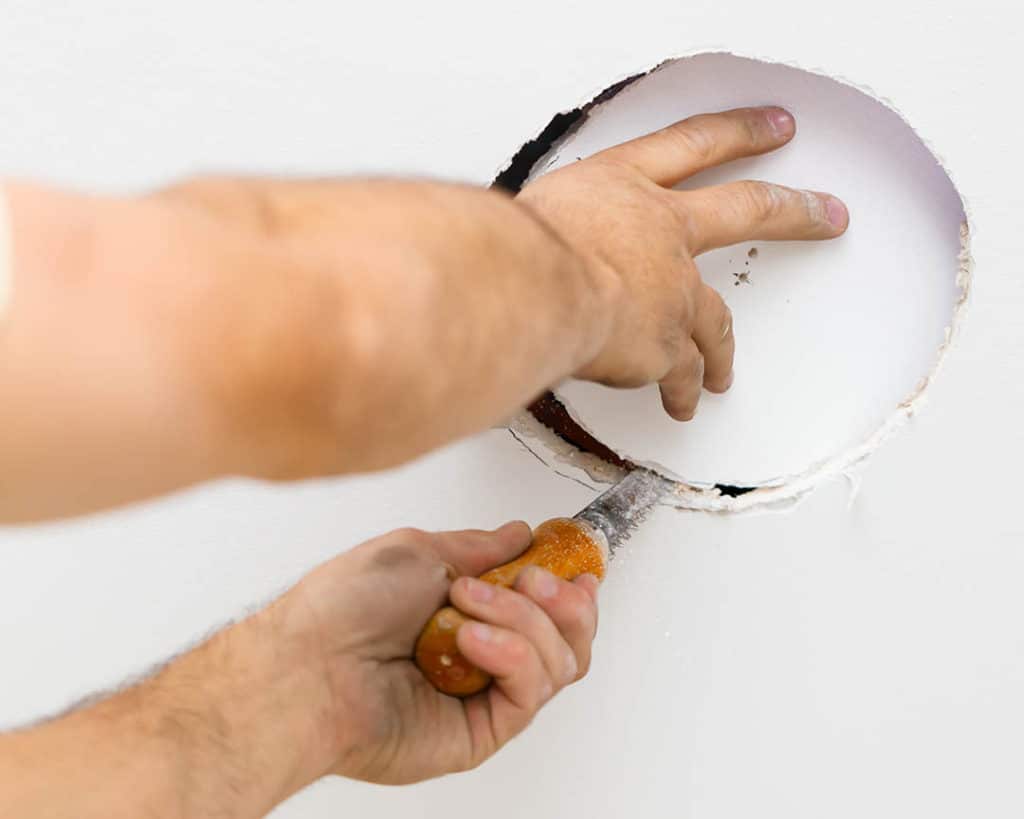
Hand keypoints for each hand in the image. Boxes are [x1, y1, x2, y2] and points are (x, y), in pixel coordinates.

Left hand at [282, 521, 598, 784]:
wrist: (308, 665)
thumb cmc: (343, 608)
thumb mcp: (420, 550)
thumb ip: (482, 546)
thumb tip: (521, 534)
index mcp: (470, 609)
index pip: (547, 604)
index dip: (571, 585)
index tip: (576, 564)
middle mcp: (483, 651)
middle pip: (568, 637)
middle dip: (566, 602)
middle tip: (534, 581)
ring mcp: (483, 692)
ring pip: (559, 662)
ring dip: (524, 621)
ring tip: (469, 606)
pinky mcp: (481, 731)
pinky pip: (531, 693)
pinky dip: (512, 655)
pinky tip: (472, 638)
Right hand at [518, 106, 848, 420]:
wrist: (529, 288)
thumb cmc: (514, 248)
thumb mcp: (534, 215)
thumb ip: (561, 231)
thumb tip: (545, 251)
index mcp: (623, 185)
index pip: (691, 144)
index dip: (737, 132)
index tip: (774, 127)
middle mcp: (662, 230)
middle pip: (747, 209)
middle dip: (794, 211)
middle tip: (827, 214)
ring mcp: (674, 288)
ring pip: (716, 322)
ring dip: (722, 351)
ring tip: (724, 375)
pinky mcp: (668, 345)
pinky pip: (679, 376)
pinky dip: (679, 392)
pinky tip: (680, 405)